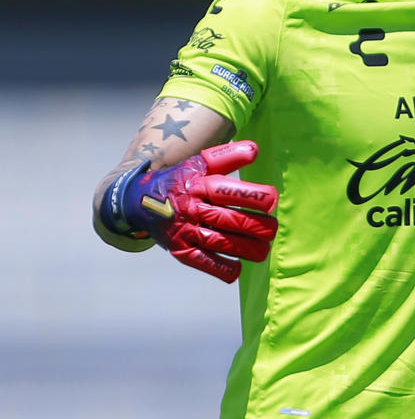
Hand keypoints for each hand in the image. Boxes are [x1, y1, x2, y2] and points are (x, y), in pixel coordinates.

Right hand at [106, 141, 278, 281]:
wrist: (137, 201)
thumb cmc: (179, 181)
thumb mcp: (198, 164)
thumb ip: (227, 156)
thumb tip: (254, 149)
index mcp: (199, 186)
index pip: (230, 191)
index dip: (255, 196)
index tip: (272, 201)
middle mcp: (192, 209)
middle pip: (230, 220)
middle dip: (257, 227)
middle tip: (272, 229)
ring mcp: (185, 231)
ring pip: (221, 243)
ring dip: (247, 249)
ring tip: (264, 250)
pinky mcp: (180, 250)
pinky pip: (203, 262)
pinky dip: (222, 268)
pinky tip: (238, 268)